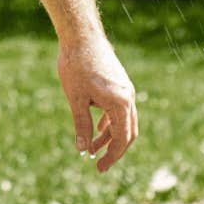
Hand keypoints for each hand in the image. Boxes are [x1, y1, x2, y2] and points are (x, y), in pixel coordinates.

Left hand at [56, 34, 137, 172]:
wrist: (81, 35)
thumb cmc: (76, 66)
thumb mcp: (76, 99)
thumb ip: (81, 125)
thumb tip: (83, 151)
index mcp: (120, 102)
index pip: (122, 138)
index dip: (112, 156)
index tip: (99, 168)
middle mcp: (128, 96)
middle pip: (128, 132)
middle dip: (114, 150)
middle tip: (99, 165)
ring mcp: (125, 89)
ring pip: (123, 121)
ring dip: (110, 136)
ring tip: (92, 149)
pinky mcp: (119, 83)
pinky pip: (119, 109)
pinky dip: (110, 122)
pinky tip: (98, 129)